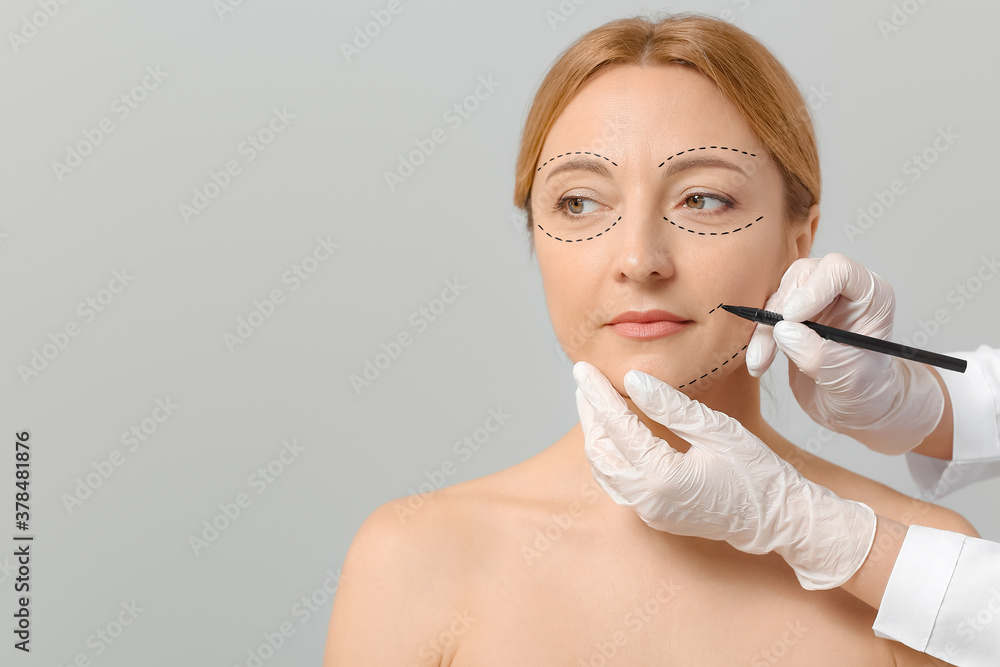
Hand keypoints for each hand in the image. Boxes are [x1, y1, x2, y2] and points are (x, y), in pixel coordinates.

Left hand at [573, 360, 875, 590]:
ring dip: (596, 434)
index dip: (598, 394)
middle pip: (600, 449)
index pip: (617, 426)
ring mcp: (649, 513)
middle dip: (589, 412)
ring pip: (604, 469)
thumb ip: (671, 406)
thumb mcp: (716, 429)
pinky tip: (613, 432)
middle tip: (583, 380)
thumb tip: (634, 379)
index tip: (584, 368)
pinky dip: (610, 455)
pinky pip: (618, 483)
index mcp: (662, 477)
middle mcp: (648, 500)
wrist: (778, 520)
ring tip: (593, 400)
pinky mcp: (654, 517)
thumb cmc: (757, 473)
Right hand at [745, 252, 944, 454]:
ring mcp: (817, 300)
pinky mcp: (794, 315)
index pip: (839, 270)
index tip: (792, 318)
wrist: (851, 407)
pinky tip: (759, 362)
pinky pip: (768, 313)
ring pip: (781, 294)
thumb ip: (817, 354)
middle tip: (773, 340)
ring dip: (765, 327)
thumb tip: (783, 331)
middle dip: (782, 309)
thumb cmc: (864, 389)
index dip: (812, 289)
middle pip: (803, 276)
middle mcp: (843, 291)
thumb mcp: (846, 377)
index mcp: (871, 296)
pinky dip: (759, 336)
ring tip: (761, 361)